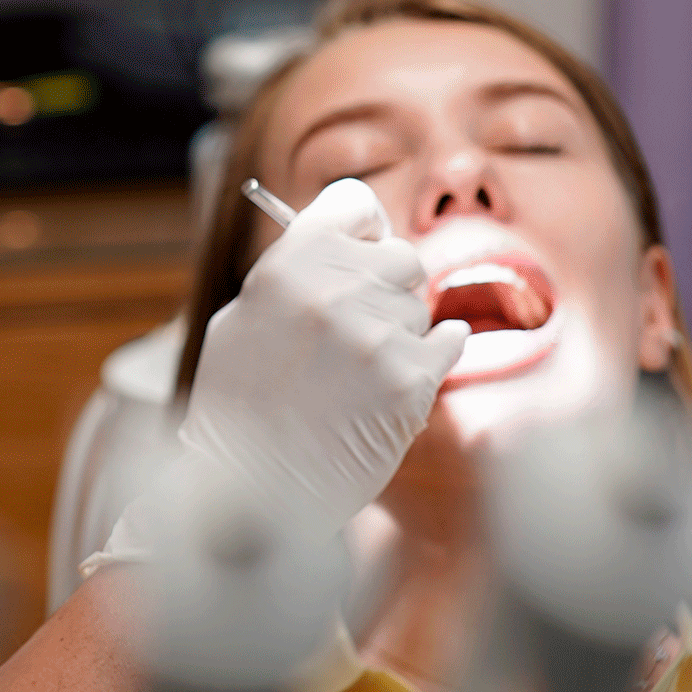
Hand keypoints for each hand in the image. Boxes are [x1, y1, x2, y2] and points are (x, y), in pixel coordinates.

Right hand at [95, 182, 466, 577]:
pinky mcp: (412, 380)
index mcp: (288, 263)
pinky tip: (399, 380)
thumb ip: (296, 273)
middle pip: (400, 255)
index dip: (361, 226)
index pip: (353, 202)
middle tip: (361, 325)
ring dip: (402, 331)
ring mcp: (378, 334)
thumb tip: (348, 243)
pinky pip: (450, 342)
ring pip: (421, 305)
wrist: (255, 489)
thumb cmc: (241, 406)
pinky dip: (432, 358)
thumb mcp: (243, 318)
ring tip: (360, 373)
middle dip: (387, 286)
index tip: (362, 246)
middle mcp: (336, 288)